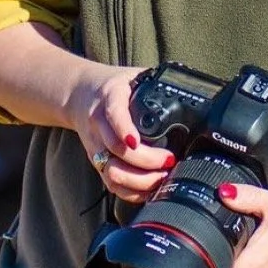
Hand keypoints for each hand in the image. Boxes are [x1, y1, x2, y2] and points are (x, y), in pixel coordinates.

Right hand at [64, 61, 173, 203]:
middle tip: (169, 160)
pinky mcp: (97, 162)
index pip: (114, 115)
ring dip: (139, 180)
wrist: (80, 94)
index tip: (136, 142)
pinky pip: (111, 184)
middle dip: (146, 161)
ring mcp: (96, 147)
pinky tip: (149, 188)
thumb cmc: (113, 87)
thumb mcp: (132, 76)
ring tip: (162, 176)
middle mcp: (99, 125)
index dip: (124, 129)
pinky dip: (131, 191)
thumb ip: (154, 81)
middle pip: (117, 151)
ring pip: (112, 172)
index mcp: (110, 98)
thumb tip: (187, 87)